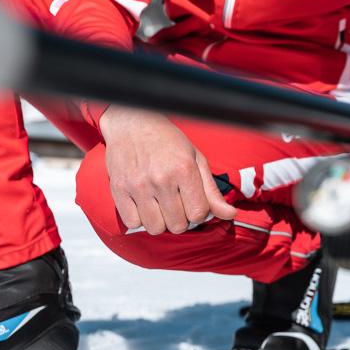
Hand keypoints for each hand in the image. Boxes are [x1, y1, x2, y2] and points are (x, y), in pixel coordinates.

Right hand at [99, 106, 236, 234]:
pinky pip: (133, 223)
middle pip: (178, 225)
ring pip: (156, 228)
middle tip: (176, 204)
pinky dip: (140, 219)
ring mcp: (138, 185)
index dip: (198, 213)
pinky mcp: (119, 189)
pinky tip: (144, 205)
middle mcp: (161, 178)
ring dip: (161, 222)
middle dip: (181, 219)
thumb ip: (212, 191)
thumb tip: (230, 214)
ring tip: (160, 206)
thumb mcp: (195, 159)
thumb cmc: (167, 140)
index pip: (198, 214)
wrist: (132, 122)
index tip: (193, 203)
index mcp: (184, 169)